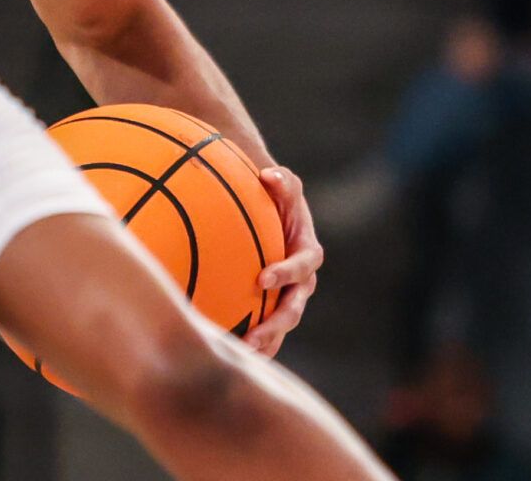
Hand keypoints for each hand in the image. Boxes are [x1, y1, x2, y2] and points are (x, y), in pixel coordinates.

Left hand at [246, 165, 321, 356]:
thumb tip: (270, 175)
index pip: (303, 266)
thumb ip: (282, 180)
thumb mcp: (282, 182)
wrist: (271, 209)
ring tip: (239, 355)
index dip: (287, 273)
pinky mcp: (273, 305)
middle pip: (293, 308)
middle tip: (251, 337)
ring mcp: (289, 296)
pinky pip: (265, 327)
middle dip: (275, 325)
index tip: (263, 279)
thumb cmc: (275, 193)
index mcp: (308, 253)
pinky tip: (223, 350)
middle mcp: (302, 280)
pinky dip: (250, 340)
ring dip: (264, 343)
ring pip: (280, 326)